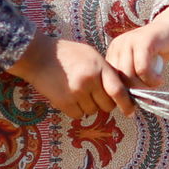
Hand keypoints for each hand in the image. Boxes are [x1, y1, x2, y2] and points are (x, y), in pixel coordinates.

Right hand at [7, 33, 125, 118]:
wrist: (38, 56)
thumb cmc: (67, 53)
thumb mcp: (91, 55)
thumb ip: (105, 71)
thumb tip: (119, 90)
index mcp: (99, 67)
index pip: (118, 91)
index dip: (126, 104)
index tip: (130, 112)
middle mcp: (89, 81)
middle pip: (107, 105)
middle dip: (105, 104)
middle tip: (96, 95)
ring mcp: (76, 93)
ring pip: (92, 111)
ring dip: (89, 106)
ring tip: (79, 92)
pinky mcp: (63, 102)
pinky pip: (78, 115)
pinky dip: (77, 110)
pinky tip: (71, 98)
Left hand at [104, 2, 168, 114]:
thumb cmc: (158, 50)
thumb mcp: (140, 65)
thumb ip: (132, 78)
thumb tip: (127, 105)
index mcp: (114, 52)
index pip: (110, 79)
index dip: (120, 94)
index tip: (131, 104)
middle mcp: (118, 46)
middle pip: (118, 79)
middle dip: (131, 94)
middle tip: (146, 100)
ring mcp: (130, 42)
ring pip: (130, 75)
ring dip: (143, 87)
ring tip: (155, 86)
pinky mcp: (144, 42)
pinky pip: (143, 69)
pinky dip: (152, 80)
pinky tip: (159, 80)